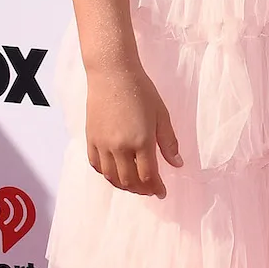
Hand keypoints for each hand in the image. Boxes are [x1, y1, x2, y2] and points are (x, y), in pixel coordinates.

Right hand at [84, 64, 181, 197]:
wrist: (112, 74)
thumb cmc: (141, 91)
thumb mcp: (161, 115)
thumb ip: (169, 142)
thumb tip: (177, 164)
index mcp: (141, 142)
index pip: (148, 175)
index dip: (156, 187)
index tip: (162, 192)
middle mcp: (119, 147)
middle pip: (129, 180)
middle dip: (141, 190)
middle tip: (150, 190)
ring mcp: (102, 144)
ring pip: (111, 176)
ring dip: (124, 185)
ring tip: (135, 185)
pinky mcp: (90, 139)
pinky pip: (96, 165)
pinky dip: (106, 174)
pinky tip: (115, 173)